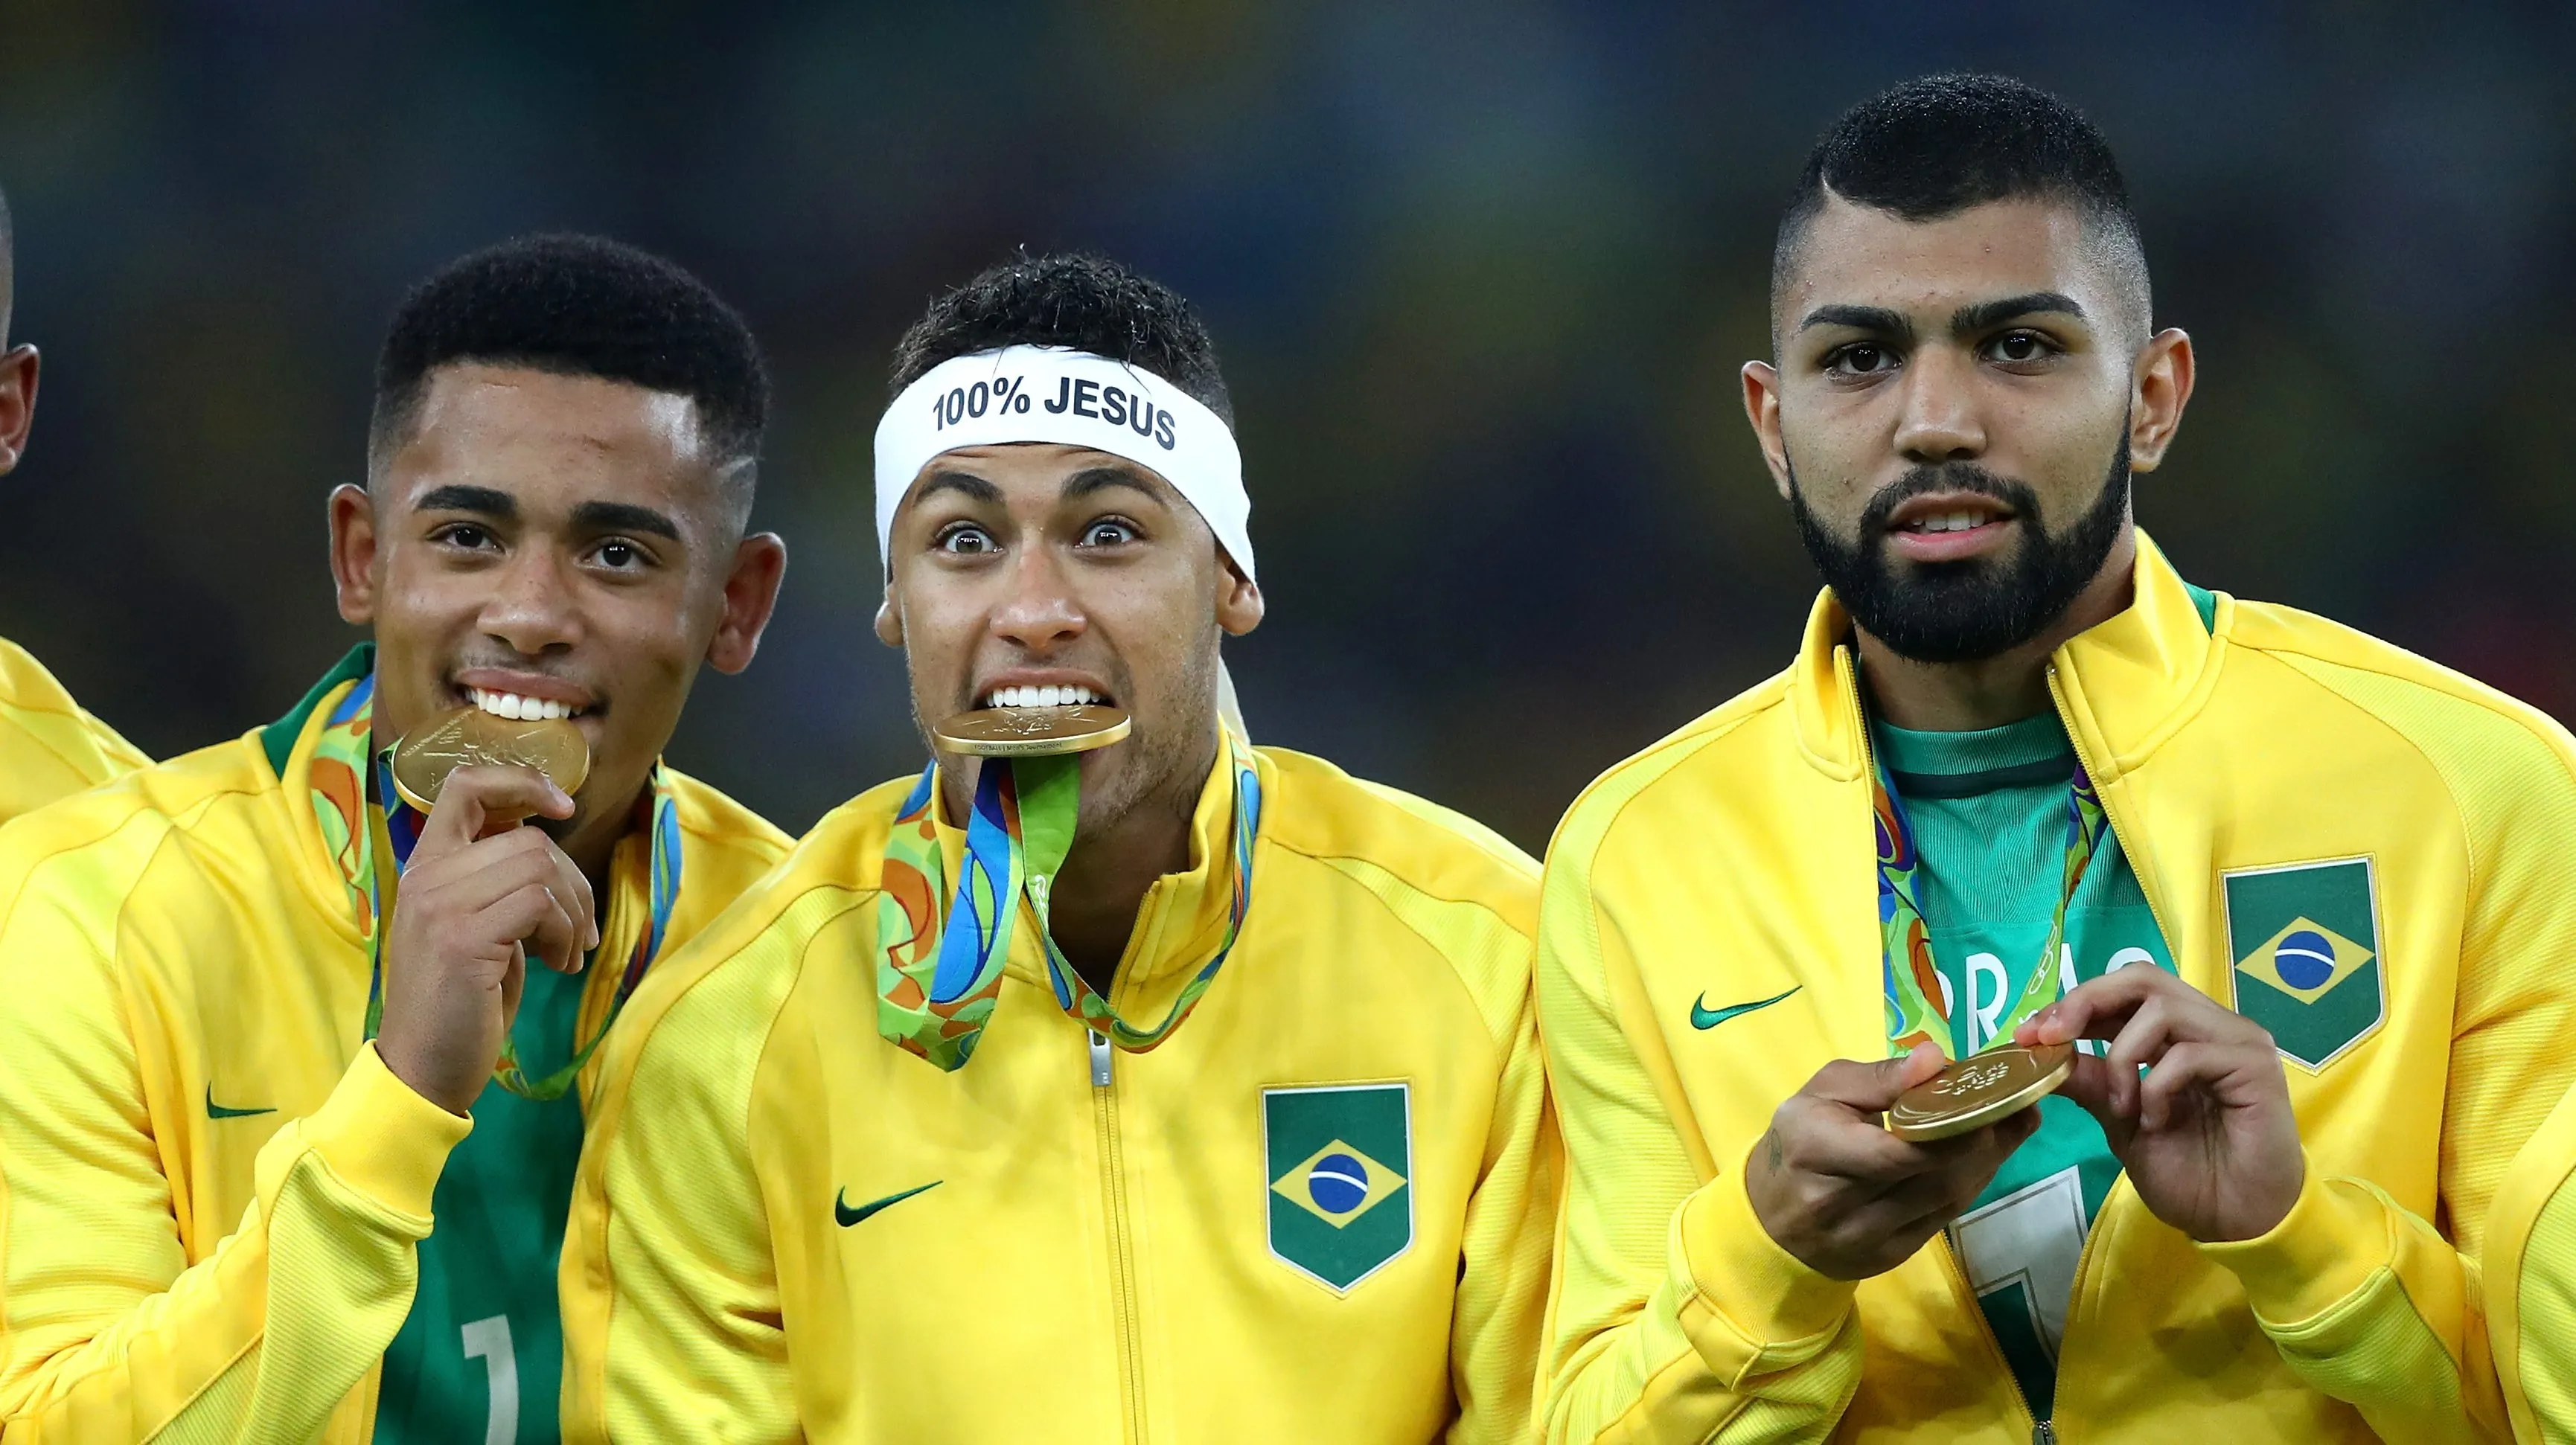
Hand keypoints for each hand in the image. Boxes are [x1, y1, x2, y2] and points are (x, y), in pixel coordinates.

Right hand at [374, 765, 597, 1114]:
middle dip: (574, 883)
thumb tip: (553, 856)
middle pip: (528, 837)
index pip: (466, 785)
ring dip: (574, 912)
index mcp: (426, 866)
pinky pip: (541, 904)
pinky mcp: (463, 937)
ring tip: (569, 952)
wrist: (423, 1067)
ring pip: (539, 865)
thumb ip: (499, 883)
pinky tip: (559, 966)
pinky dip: (565, 933)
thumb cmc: (459, 1002)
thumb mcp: (477, 928)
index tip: (562, 807)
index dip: (521, 782)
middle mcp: (427, 876)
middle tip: (580, 932)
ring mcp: (440, 904)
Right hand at [1746, 1042, 2043, 1279]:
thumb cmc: (1799, 1141)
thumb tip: (1936, 1059)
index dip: (1950, 1129)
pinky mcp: (1889, 1258)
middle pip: (1931, 1178)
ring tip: (2014, 1126)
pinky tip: (1985, 1158)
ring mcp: (1866, 1239)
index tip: (1989, 1097)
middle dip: (1984, 1142)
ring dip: (1987, 1163)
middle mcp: (1838, 1203)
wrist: (1771, 1219)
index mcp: (1814, 1150)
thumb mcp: (1823, 1092)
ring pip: (1946, 1201)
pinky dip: (1970, 1186)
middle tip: (2021, 1106)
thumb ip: (1879, 1077)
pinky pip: (1943, 1220)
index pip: (1894, 1151)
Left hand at [2014, 966, 2301, 1241]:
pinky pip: (2188, 1054)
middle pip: (2142, 978)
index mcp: (2178, 1034)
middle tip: (2052, 1038)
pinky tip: (2158, 1122)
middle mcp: (2210, 1025)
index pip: (2122, 991)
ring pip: (2161, 1010)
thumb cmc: (2189, 1174)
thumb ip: (2091, 1082)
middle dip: (2086, 1002)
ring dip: (2123, 1057)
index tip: (2029, 1034)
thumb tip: (2041, 1048)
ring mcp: (2237, 1040)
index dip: (2073, 1003)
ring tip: (2123, 1108)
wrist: (2237, 1221)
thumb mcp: (2121, 1122)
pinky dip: (2157, 1087)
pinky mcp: (2255, 1066)